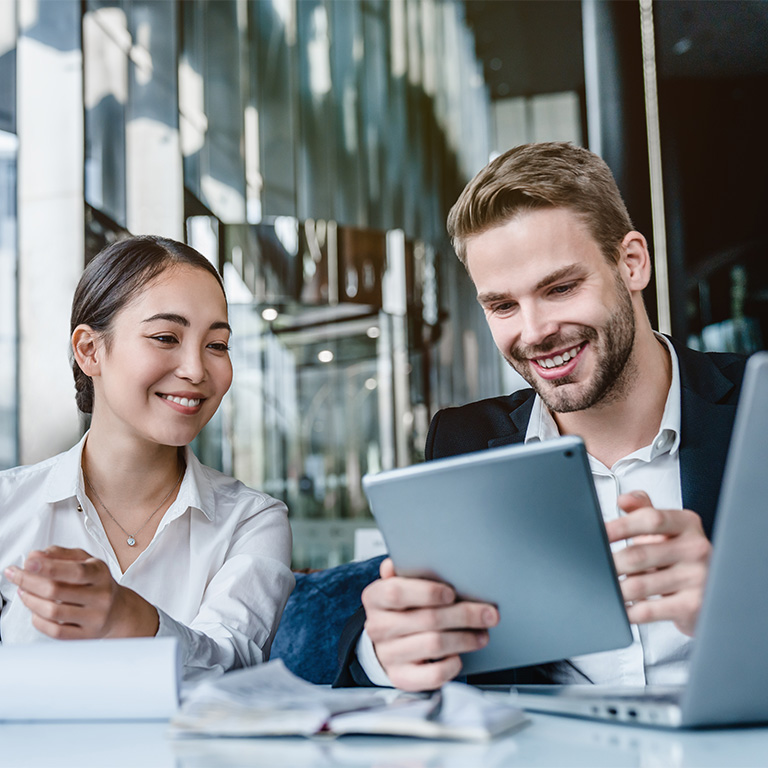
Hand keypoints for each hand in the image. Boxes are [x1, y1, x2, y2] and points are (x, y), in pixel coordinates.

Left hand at [4, 546, 158, 639]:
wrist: (118, 610)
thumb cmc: (97, 583)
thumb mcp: (86, 561)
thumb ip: (61, 554)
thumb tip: (36, 556)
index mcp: (100, 574)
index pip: (75, 571)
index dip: (49, 567)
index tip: (28, 562)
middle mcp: (100, 596)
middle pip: (57, 591)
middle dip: (29, 581)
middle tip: (15, 575)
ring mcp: (94, 617)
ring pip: (53, 612)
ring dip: (30, 601)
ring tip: (23, 591)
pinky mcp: (85, 635)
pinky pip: (55, 631)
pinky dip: (38, 620)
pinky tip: (35, 611)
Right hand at [362, 558, 498, 690]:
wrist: (386, 644)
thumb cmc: (400, 609)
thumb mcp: (397, 585)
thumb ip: (402, 572)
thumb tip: (393, 564)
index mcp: (375, 598)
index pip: (396, 592)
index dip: (427, 592)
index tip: (452, 593)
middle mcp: (378, 627)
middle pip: (427, 619)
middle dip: (464, 615)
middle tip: (488, 613)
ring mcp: (389, 655)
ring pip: (434, 645)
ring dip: (465, 639)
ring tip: (482, 634)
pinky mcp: (401, 678)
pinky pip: (432, 674)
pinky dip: (452, 665)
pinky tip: (460, 655)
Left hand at [605, 491, 710, 635]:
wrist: (709, 590)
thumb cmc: (677, 553)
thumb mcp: (664, 527)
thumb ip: (643, 509)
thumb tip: (623, 499)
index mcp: (687, 523)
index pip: (651, 519)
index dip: (620, 526)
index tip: (598, 533)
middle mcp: (697, 548)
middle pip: (639, 554)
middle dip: (611, 563)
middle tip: (594, 567)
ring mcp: (698, 578)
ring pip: (639, 585)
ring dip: (616, 588)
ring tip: (604, 586)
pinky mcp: (693, 606)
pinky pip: (649, 610)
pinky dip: (628, 610)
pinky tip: (620, 606)